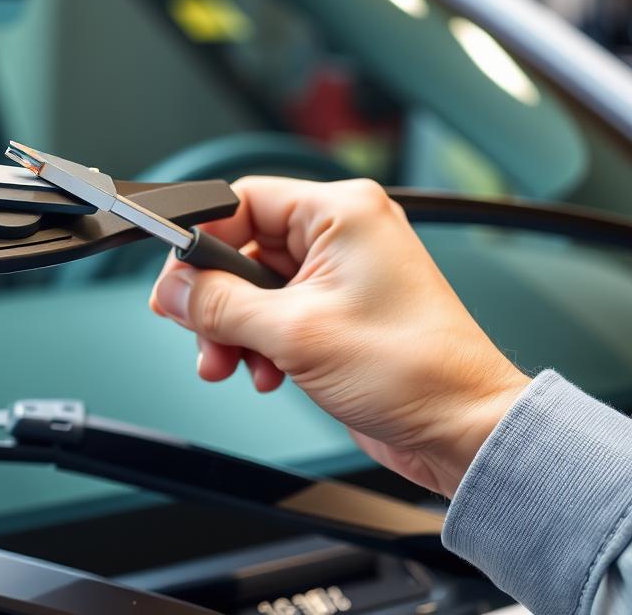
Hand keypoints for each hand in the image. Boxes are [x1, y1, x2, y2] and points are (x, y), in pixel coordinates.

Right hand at [149, 177, 528, 496]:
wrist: (460, 430)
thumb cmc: (415, 372)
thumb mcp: (294, 333)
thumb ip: (219, 305)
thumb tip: (171, 290)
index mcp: (342, 213)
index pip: (242, 201)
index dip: (202, 241)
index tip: (176, 279)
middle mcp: (343, 236)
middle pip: (242, 249)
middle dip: (215, 300)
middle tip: (200, 332)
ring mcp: (340, 277)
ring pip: (252, 288)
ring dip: (231, 330)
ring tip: (230, 363)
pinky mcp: (337, 314)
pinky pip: (273, 316)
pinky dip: (256, 345)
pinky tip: (263, 373)